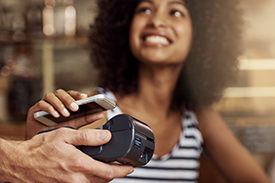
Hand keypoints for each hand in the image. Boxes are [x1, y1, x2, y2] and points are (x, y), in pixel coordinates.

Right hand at [4, 128, 133, 182]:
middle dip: (115, 173)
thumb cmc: (41, 149)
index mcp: (79, 165)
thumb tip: (106, 136)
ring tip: (108, 167)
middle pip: (104, 180)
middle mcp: (76, 179)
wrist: (22, 163)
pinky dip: (93, 179)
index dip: (122, 170)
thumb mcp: (65, 135)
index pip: (108, 172)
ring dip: (104, 177)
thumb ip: (87, 136)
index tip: (130, 167)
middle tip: (122, 166)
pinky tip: (91, 171)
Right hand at [26, 89, 103, 138]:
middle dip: (69, 99)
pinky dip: (49, 108)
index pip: (72, 94)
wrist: (40, 142)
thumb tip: (100, 114)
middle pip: (62, 93)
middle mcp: (55, 100)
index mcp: (65, 102)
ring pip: (52, 96)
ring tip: (65, 113)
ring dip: (60, 104)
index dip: (78, 94)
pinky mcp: (35, 109)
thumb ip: (86, 119)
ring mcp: (45, 103)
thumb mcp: (75, 124)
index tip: (85, 97)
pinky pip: (42, 104)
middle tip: (75, 108)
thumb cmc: (57, 131)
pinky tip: (55, 115)